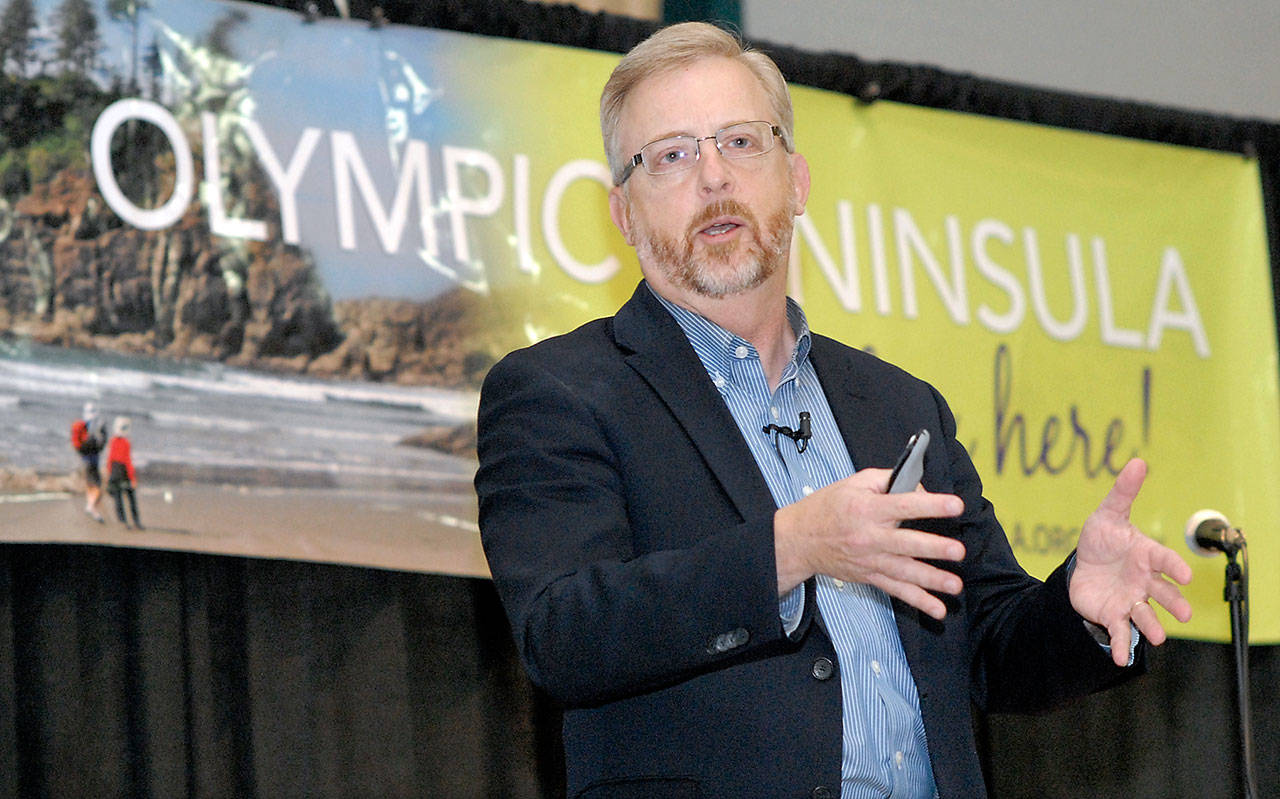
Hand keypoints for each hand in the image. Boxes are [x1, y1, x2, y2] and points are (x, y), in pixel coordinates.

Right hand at [775, 468, 965, 618]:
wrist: (799, 539)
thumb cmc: (827, 508)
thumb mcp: (854, 483)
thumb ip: (888, 479)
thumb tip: (919, 487)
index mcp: (867, 508)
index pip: (903, 505)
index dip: (931, 505)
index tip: (955, 505)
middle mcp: (869, 536)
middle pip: (905, 543)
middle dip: (933, 548)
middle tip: (957, 550)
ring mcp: (870, 560)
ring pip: (904, 571)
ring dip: (931, 579)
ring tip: (954, 584)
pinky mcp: (870, 576)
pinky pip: (896, 590)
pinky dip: (918, 601)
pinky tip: (937, 609)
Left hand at [1069, 458, 1192, 665]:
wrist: (1083, 565)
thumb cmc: (1102, 539)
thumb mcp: (1107, 514)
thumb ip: (1123, 492)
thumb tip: (1139, 461)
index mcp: (1146, 555)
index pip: (1164, 560)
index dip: (1174, 567)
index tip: (1185, 575)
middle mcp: (1144, 580)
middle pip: (1162, 593)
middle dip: (1173, 602)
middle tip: (1184, 613)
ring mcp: (1131, 599)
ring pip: (1145, 614)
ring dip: (1152, 627)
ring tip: (1157, 638)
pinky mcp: (1114, 614)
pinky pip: (1120, 631)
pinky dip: (1121, 645)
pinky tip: (1119, 659)